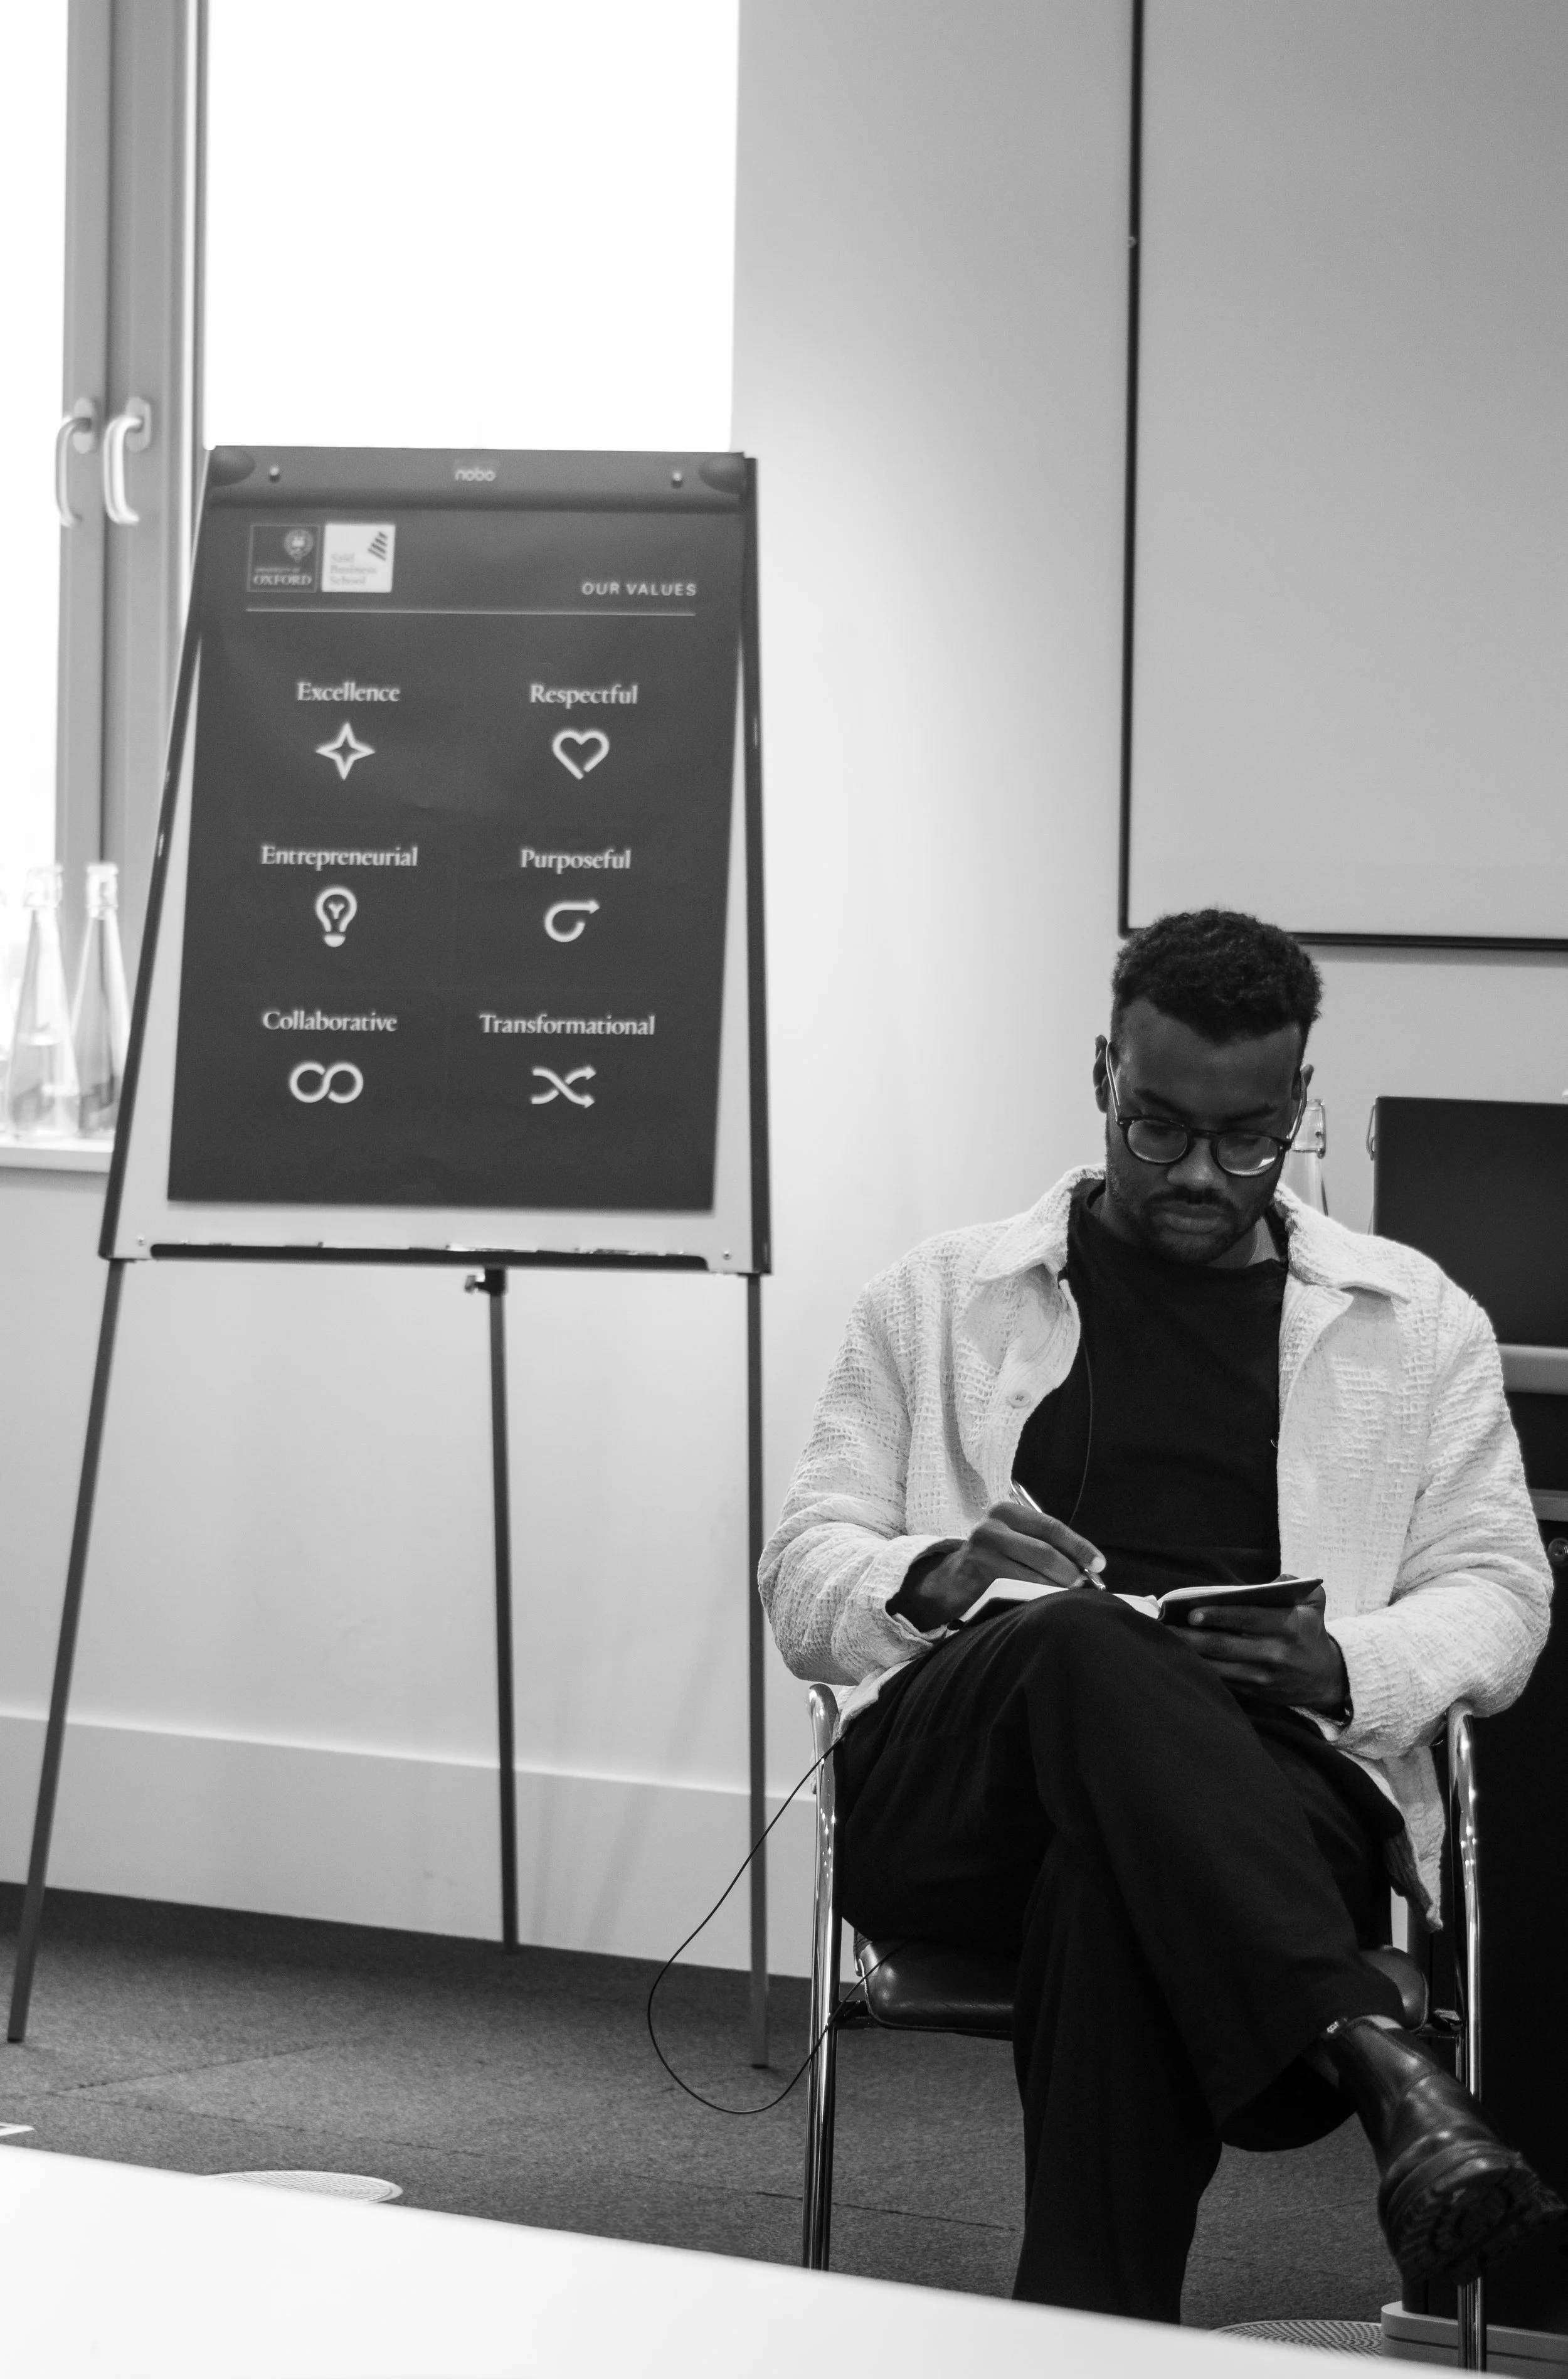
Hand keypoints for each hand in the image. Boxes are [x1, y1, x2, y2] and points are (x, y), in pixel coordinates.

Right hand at [890, 1501, 1105, 1631]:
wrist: (950, 1582)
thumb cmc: (995, 1560)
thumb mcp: (1016, 1540)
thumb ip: (1047, 1545)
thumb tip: (1090, 1566)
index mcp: (1005, 1511)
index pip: (1051, 1527)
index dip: (1079, 1547)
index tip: (1099, 1565)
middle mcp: (991, 1527)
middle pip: (1045, 1553)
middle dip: (1069, 1573)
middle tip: (1080, 1587)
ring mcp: (982, 1554)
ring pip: (1034, 1577)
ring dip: (1055, 1591)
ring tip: (1062, 1599)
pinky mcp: (978, 1581)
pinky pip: (1019, 1594)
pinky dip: (1036, 1602)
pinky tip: (1040, 1605)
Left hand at [1180, 1585, 1348, 1711]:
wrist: (1324, 1678)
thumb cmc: (1310, 1630)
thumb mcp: (1314, 1601)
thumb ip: (1295, 1583)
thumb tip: (1271, 1582)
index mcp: (1289, 1628)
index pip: (1248, 1619)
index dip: (1219, 1615)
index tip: (1192, 1612)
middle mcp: (1275, 1655)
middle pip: (1225, 1645)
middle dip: (1192, 1637)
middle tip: (1166, 1627)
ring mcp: (1263, 1677)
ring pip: (1218, 1667)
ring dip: (1190, 1655)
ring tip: (1165, 1640)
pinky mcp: (1253, 1692)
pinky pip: (1221, 1681)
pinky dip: (1199, 1670)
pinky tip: (1179, 1658)